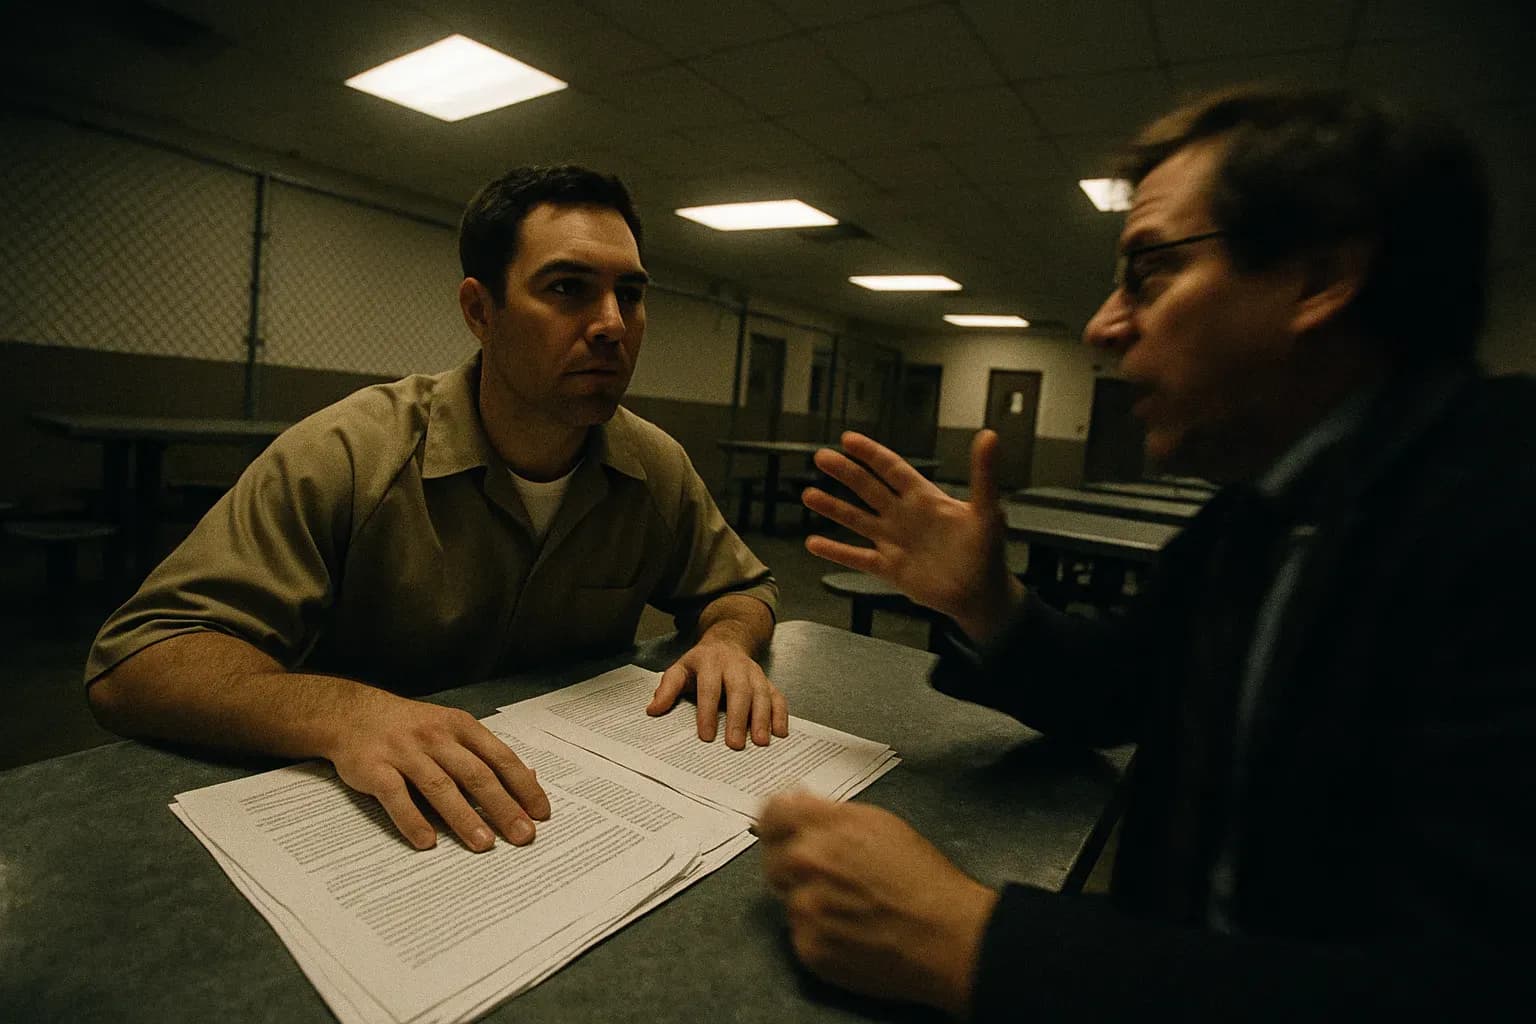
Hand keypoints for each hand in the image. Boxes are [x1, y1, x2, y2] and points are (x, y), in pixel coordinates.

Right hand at [323, 688, 550, 852]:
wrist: (351, 713)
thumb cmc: (411, 727)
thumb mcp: (452, 729)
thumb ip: (486, 754)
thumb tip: (529, 778)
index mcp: (460, 727)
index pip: (500, 758)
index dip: (523, 786)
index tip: (541, 813)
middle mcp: (436, 737)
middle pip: (475, 775)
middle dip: (503, 807)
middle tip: (523, 835)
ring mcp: (404, 752)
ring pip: (440, 787)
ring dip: (464, 817)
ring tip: (484, 844)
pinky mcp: (374, 768)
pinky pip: (396, 796)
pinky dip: (412, 820)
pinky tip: (428, 842)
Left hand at [647, 635, 787, 747]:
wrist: (727, 642)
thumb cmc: (701, 664)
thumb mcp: (680, 669)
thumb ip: (667, 689)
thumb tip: (653, 710)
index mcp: (710, 662)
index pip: (709, 687)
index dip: (707, 712)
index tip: (706, 736)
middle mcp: (735, 666)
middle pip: (739, 691)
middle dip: (738, 718)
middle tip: (735, 745)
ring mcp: (754, 673)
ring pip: (761, 694)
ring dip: (762, 718)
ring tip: (760, 742)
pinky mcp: (767, 681)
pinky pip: (778, 696)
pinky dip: (781, 714)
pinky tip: (780, 733)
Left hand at [758, 792, 998, 1016]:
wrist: (948, 938)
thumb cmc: (923, 879)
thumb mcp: (882, 824)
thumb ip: (832, 813)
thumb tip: (796, 802)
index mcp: (824, 827)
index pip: (770, 814)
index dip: (777, 819)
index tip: (782, 826)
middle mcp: (806, 864)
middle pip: (772, 857)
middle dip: (794, 861)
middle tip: (830, 874)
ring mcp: (804, 910)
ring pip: (788, 897)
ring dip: (808, 898)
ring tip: (850, 905)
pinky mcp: (809, 949)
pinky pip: (800, 932)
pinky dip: (819, 931)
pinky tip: (851, 930)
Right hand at [802, 430, 1024, 642]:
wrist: (982, 595)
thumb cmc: (988, 552)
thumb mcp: (987, 511)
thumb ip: (984, 474)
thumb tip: (991, 435)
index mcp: (925, 498)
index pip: (892, 469)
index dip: (871, 453)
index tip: (847, 439)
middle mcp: (904, 516)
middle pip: (868, 489)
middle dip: (845, 473)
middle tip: (821, 457)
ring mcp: (894, 542)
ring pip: (857, 520)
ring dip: (833, 508)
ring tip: (808, 495)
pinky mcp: (889, 568)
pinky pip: (857, 558)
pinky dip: (836, 551)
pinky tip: (813, 543)